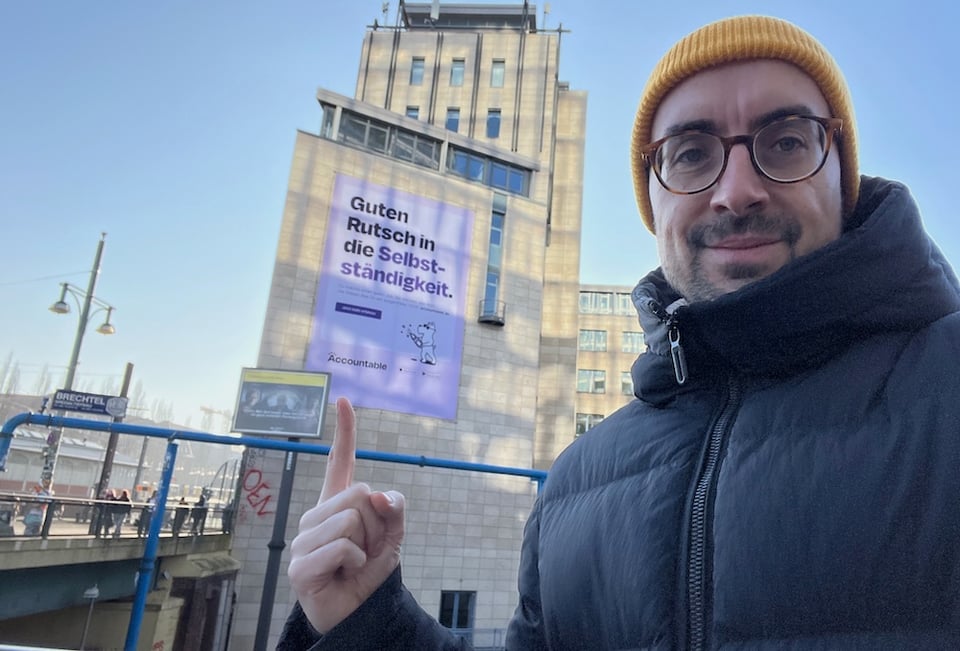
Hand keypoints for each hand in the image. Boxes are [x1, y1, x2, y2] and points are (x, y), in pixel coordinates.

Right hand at [287, 397, 405, 633]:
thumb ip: (393, 508)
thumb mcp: (393, 536)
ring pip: (351, 520)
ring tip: (353, 564)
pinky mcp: (299, 565)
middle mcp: (315, 515)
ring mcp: (303, 539)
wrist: (359, 611)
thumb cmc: (370, 570)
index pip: (340, 462)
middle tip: (365, 549)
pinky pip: (343, 548)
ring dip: (366, 546)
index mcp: (337, 503)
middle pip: (358, 494)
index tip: (344, 400)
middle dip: (375, 524)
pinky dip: (357, 562)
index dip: (344, 431)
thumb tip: (376, 492)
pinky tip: (344, 574)